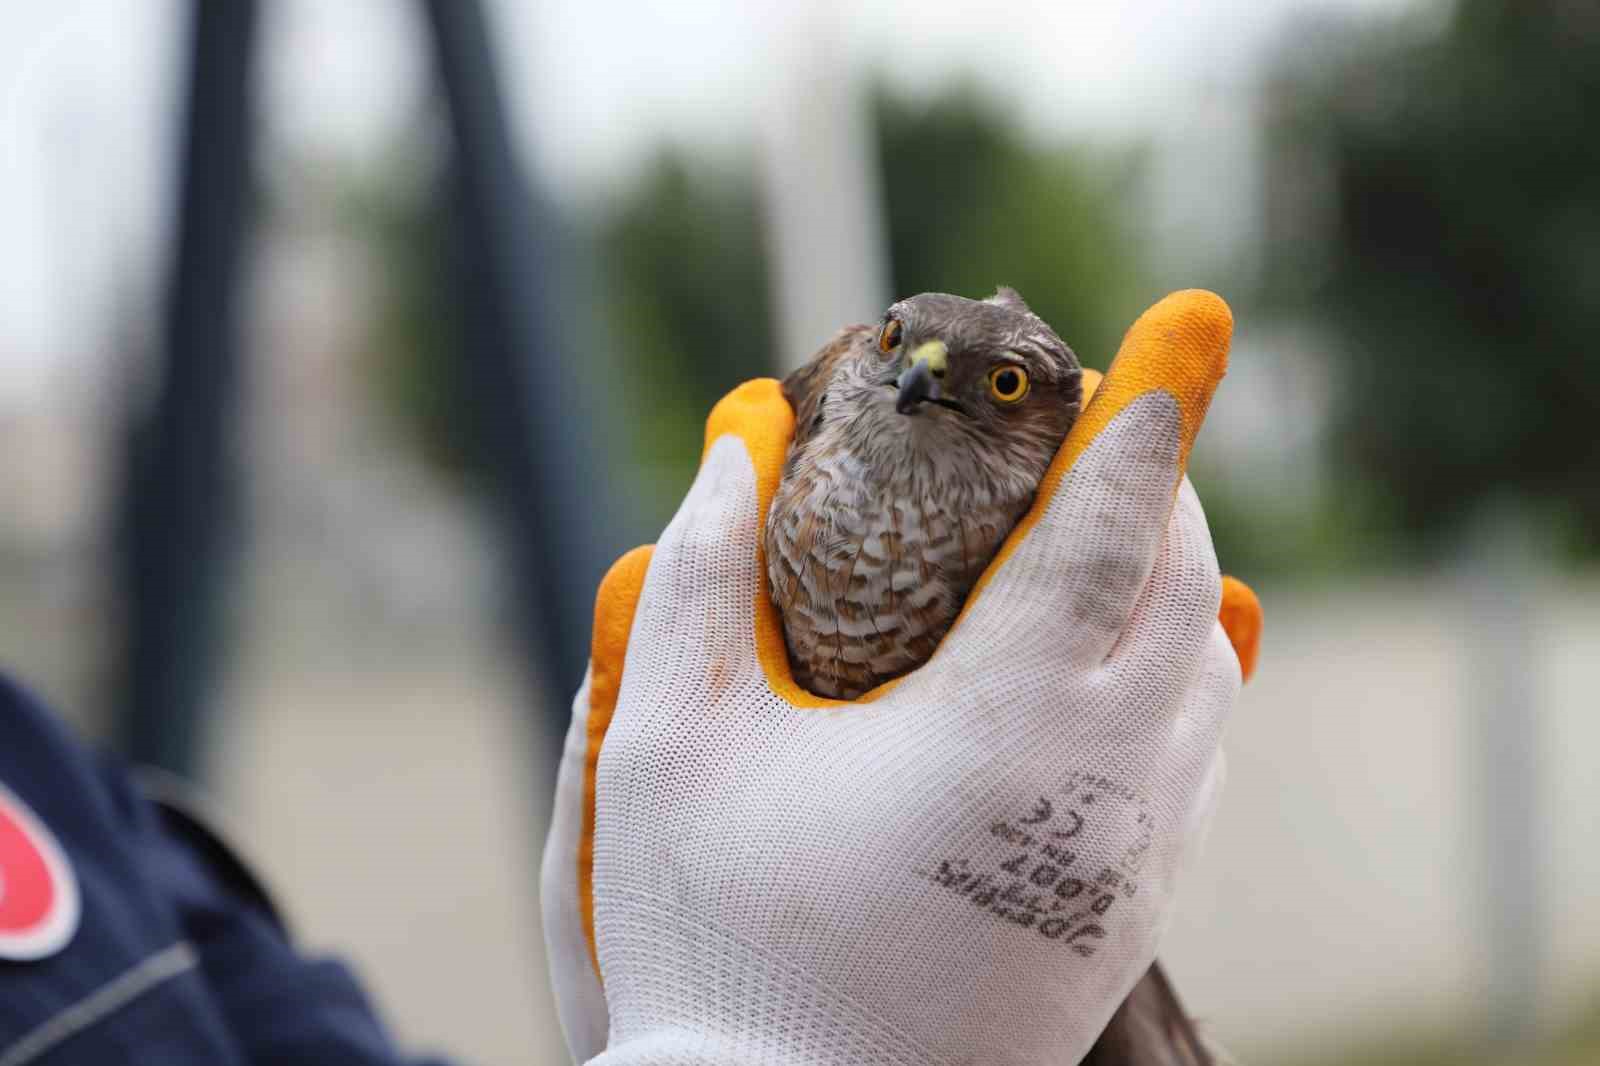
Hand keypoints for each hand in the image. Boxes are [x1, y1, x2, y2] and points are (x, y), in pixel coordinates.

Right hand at [541, 291, 1259, 1064]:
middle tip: (1113, 430)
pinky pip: (1194, 763)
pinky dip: (1179, 679)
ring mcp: (1126, 862)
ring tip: (1115, 531)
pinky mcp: (1123, 919)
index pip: (1106, 532)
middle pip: (1182, 592)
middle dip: (1159, 490)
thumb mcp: (669, 745)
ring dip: (1175, 586)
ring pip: (1204, 679)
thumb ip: (700, 578)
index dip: (1141, 422)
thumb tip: (733, 449)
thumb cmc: (712, 944)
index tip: (1175, 336)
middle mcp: (1099, 787)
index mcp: (1000, 728)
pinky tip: (1122, 662)